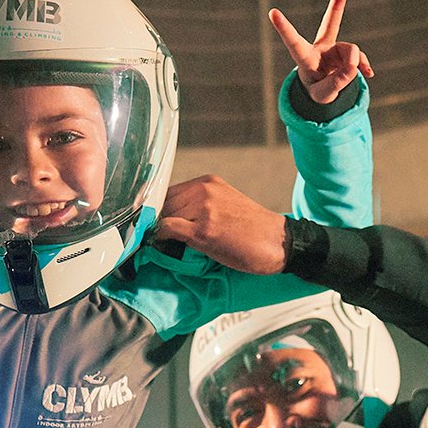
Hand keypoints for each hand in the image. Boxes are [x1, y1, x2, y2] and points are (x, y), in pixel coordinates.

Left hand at [152, 175, 288, 273]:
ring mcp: (204, 209)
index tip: (151, 220)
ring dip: (157, 230)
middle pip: (163, 203)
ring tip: (158, 242)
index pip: (168, 191)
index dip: (157, 208)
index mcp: (209, 182)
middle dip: (156, 219)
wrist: (277, 242)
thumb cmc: (252, 229)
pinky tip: (160, 244)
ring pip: (163, 216)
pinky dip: (159, 237)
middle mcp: (204, 190)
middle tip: (150, 234)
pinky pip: (168, 229)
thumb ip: (198, 205)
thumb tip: (169, 217)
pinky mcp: (204, 230)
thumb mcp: (224, 205)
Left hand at [269, 0, 373, 104]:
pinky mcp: (346, 53)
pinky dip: (363, 66)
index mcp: (305, 58)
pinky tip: (369, 73)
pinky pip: (359, 58)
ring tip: (351, 75)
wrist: (322, 90)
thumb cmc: (316, 91)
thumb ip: (337, 83)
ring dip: (354, 65)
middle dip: (337, 6)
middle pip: (330, 24)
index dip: (284, 28)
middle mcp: (320, 48)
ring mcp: (335, 49)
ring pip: (351, 51)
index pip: (294, 42)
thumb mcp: (322, 95)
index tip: (272, 12)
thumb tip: (354, 67)